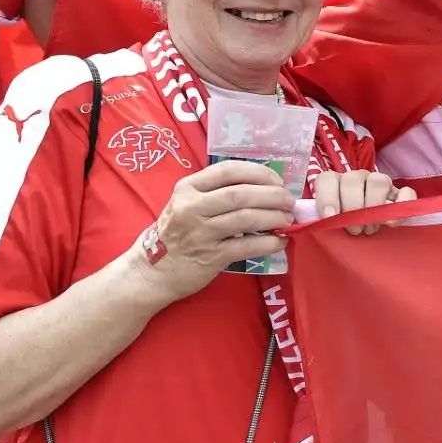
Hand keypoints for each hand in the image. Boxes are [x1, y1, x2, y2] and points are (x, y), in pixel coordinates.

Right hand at [129, 161, 294, 303]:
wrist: (153, 272)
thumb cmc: (176, 234)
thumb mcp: (186, 204)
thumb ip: (215, 192)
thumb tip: (263, 185)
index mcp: (188, 188)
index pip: (228, 170)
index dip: (258, 172)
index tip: (277, 179)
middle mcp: (191, 207)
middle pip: (241, 194)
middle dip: (272, 196)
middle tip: (289, 201)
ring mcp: (200, 233)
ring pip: (246, 219)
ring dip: (274, 217)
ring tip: (288, 219)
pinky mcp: (210, 257)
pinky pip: (247, 246)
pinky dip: (269, 243)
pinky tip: (280, 242)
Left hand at [312, 169, 416, 234]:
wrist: (368, 232)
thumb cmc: (345, 228)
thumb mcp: (330, 224)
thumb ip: (321, 220)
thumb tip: (304, 221)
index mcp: (335, 183)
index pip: (327, 179)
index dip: (327, 196)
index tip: (330, 216)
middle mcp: (356, 178)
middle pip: (353, 180)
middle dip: (353, 207)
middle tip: (354, 230)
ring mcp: (379, 183)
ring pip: (378, 181)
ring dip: (373, 207)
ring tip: (370, 228)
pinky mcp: (400, 193)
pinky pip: (406, 191)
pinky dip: (401, 205)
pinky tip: (392, 223)